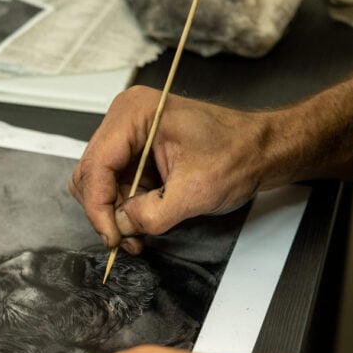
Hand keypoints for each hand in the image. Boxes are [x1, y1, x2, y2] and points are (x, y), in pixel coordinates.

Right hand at [69, 86, 284, 254]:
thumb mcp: (195, 190)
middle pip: (91, 174)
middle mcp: (125, 120)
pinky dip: (123, 209)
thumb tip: (121, 227)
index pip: (97, 164)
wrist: (261, 150)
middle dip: (105, 211)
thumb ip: (153, 214)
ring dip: (114, 214)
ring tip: (137, 235)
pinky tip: (141, 223)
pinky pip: (114, 186)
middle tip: (124, 239)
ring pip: (99, 184)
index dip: (98, 206)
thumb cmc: (238, 154)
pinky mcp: (135, 154)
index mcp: (135, 114)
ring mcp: (128, 137)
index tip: (111, 236)